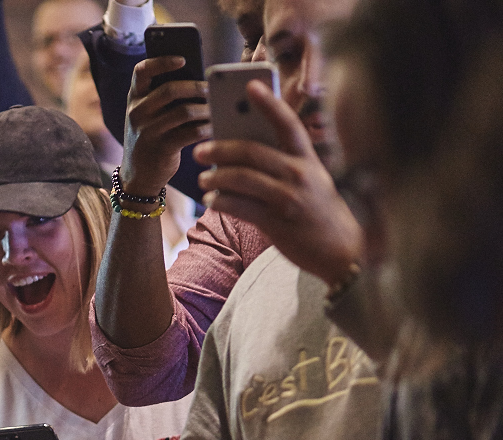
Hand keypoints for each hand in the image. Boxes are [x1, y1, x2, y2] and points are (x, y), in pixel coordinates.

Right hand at [120, 57, 210, 197]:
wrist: (138, 175)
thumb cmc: (151, 137)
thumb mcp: (148, 115)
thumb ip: (163, 96)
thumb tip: (199, 79)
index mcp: (134, 98)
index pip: (142, 71)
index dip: (162, 61)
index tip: (183, 60)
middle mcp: (137, 113)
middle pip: (170, 90)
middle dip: (196, 87)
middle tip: (211, 89)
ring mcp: (147, 131)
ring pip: (183, 111)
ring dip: (204, 108)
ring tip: (216, 108)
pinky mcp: (161, 148)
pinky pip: (190, 133)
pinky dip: (205, 128)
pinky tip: (213, 127)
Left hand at [194, 80, 361, 286]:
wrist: (342, 250)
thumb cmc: (318, 210)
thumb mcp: (311, 180)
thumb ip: (283, 163)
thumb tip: (239, 150)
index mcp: (309, 158)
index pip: (288, 123)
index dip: (269, 103)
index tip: (250, 86)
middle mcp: (300, 174)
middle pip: (252, 151)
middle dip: (221, 148)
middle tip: (200, 150)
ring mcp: (288, 198)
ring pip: (241, 178)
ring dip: (216, 177)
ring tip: (203, 179)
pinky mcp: (276, 222)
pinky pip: (239, 206)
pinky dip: (221, 201)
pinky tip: (211, 200)